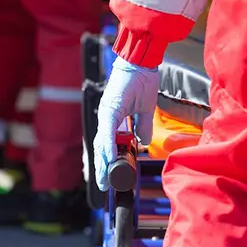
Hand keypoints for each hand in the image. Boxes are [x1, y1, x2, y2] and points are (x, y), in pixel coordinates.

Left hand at [94, 57, 158, 190]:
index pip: (108, 143)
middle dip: (101, 167)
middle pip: (101, 146)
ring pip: (101, 142)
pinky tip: (109, 158)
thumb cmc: (143, 80)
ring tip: (103, 178)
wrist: (141, 61)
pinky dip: (108, 145)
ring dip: (102, 161)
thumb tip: (143, 142)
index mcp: (113, 117)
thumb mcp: (144, 110)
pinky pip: (108, 131)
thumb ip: (142, 127)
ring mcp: (107, 112)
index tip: (108, 176)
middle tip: (102, 185)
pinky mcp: (110, 108)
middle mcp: (107, 116)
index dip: (107, 160)